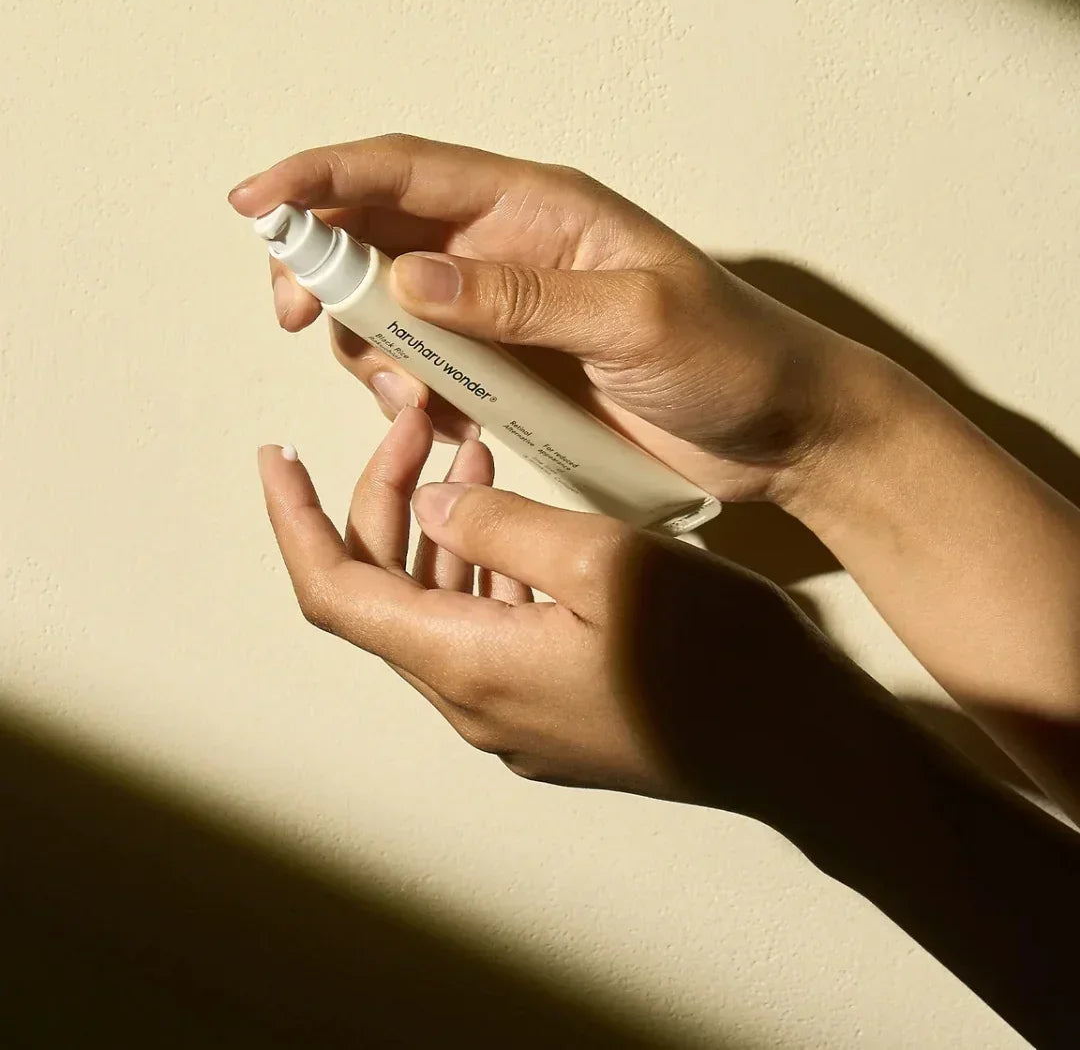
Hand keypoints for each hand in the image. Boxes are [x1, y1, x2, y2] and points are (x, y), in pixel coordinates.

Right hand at [232, 133, 875, 504]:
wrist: (784, 429)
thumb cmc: (731, 355)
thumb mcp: (635, 318)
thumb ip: (519, 298)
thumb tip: (407, 275)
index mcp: (539, 208)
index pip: (406, 171)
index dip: (322, 177)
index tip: (255, 203)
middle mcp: (509, 249)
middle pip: (378, 233)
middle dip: (323, 269)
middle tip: (298, 320)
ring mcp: (505, 313)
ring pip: (391, 309)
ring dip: (369, 348)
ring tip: (410, 401)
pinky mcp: (511, 372)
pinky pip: (427, 369)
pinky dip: (408, 394)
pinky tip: (441, 427)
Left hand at [257, 410, 894, 820]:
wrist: (800, 749)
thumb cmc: (718, 656)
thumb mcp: (606, 559)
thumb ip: (502, 526)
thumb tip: (429, 507)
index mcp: (470, 664)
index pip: (336, 590)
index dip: (294, 519)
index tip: (275, 454)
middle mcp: (473, 702)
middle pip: (383, 593)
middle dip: (383, 499)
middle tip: (418, 421)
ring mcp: (512, 715)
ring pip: (435, 607)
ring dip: (434, 529)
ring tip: (470, 450)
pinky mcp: (550, 712)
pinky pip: (483, 628)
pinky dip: (480, 564)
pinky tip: (516, 515)